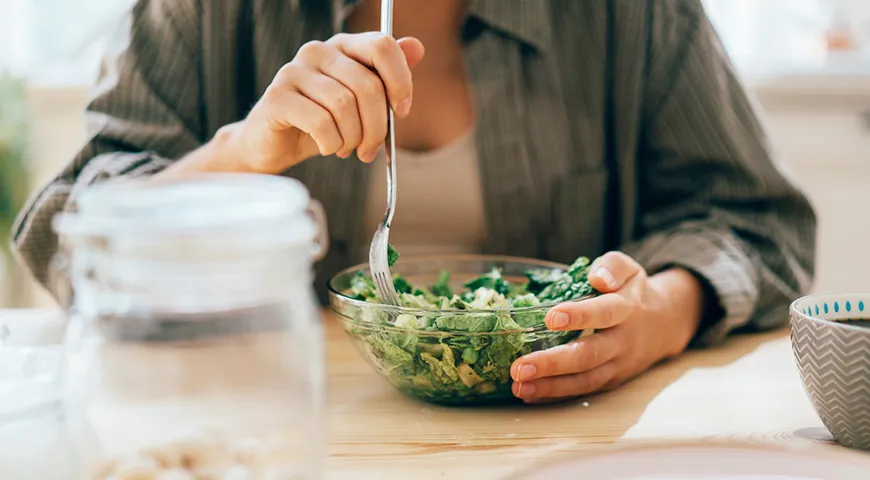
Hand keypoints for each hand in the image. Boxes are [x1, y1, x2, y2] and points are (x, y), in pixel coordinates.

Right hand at [177, 32, 424, 175]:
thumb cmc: (321, 124)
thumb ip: (386, 77)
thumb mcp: (360, 104)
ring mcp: (294, 71)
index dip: (400, 81)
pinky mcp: (278, 97)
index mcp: (342, 47)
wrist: (274, 146)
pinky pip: (321, 122)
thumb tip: (417, 47)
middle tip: (370, 149)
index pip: (382, 46)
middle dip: (377, 126)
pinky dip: (332, 143)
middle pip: (368, 85)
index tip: (401, 111)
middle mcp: (317, 51)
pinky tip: (328, 148)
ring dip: (353, 138)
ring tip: (346, 148)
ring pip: (345, 105)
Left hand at [509, 252, 704, 403]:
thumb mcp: (628, 269)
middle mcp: (623, 341)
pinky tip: (530, 394)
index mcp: (626, 308)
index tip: (551, 318)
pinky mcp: (611, 380)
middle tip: (521, 367)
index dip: (579, 316)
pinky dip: (557, 395)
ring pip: (585, 380)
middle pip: (589, 355)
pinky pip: (584, 390)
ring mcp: (618, 365)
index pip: (604, 313)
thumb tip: (597, 277)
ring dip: (550, 386)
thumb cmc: (633, 292)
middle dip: (553, 363)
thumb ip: (612, 266)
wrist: (664, 324)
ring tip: (519, 386)